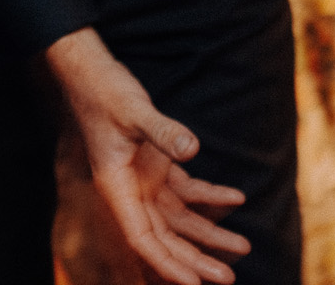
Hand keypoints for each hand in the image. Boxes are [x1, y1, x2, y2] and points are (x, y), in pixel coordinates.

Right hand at [47, 29, 249, 283]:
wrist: (91, 71)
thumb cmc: (103, 90)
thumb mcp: (133, 109)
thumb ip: (162, 131)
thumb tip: (192, 148)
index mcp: (116, 187)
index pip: (142, 238)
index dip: (167, 264)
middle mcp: (130, 191)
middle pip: (164, 237)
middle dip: (194, 260)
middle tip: (227, 278)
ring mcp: (144, 179)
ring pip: (179, 219)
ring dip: (209, 234)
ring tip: (243, 246)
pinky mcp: (156, 165)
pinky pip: (187, 190)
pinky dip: (211, 196)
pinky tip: (236, 197)